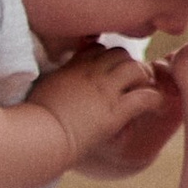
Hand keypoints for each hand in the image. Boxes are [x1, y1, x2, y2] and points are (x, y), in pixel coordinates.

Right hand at [29, 43, 172, 174]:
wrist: (38, 138)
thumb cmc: (31, 120)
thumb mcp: (40, 90)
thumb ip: (52, 81)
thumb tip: (55, 84)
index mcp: (71, 68)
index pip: (98, 49)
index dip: (108, 58)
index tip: (110, 71)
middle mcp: (90, 74)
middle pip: (121, 54)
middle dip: (131, 64)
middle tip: (135, 82)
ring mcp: (104, 91)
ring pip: (136, 69)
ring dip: (145, 79)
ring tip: (146, 92)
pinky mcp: (114, 112)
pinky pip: (145, 97)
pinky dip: (155, 100)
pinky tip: (156, 109)